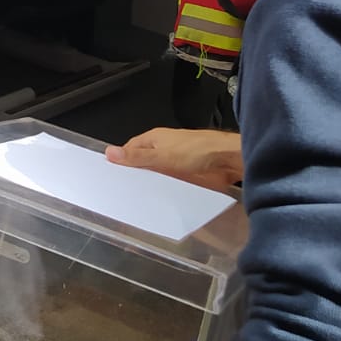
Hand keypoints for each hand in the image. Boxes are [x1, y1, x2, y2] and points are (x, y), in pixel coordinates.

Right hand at [106, 127, 242, 191]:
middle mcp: (164, 150)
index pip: (130, 150)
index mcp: (154, 140)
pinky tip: (161, 200)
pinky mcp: (186, 176)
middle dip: (135, 176)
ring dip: (151, 185)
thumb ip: (137, 157)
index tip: (112, 175)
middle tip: (124, 192)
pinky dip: (164, 191)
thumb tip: (111, 153)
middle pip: (142, 164)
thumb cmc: (200, 150)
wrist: (229, 160)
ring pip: (156, 175)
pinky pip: (170, 184)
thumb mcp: (163, 156)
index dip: (121, 162)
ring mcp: (175, 163)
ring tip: (140, 200)